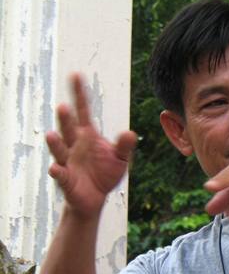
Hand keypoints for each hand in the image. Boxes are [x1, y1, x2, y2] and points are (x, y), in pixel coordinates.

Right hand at [45, 74, 136, 218]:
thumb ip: (124, 146)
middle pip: (69, 128)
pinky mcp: (66, 179)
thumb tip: (131, 133)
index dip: (80, 94)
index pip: (83, 111)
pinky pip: (60, 174)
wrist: (95, 197)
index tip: (76, 75)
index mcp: (88, 135)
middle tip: (63, 107)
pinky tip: (55, 169)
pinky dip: (57, 172)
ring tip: (52, 135)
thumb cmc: (106, 173)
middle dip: (66, 119)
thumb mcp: (120, 159)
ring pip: (60, 149)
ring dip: (55, 143)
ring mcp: (68, 161)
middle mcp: (74, 144)